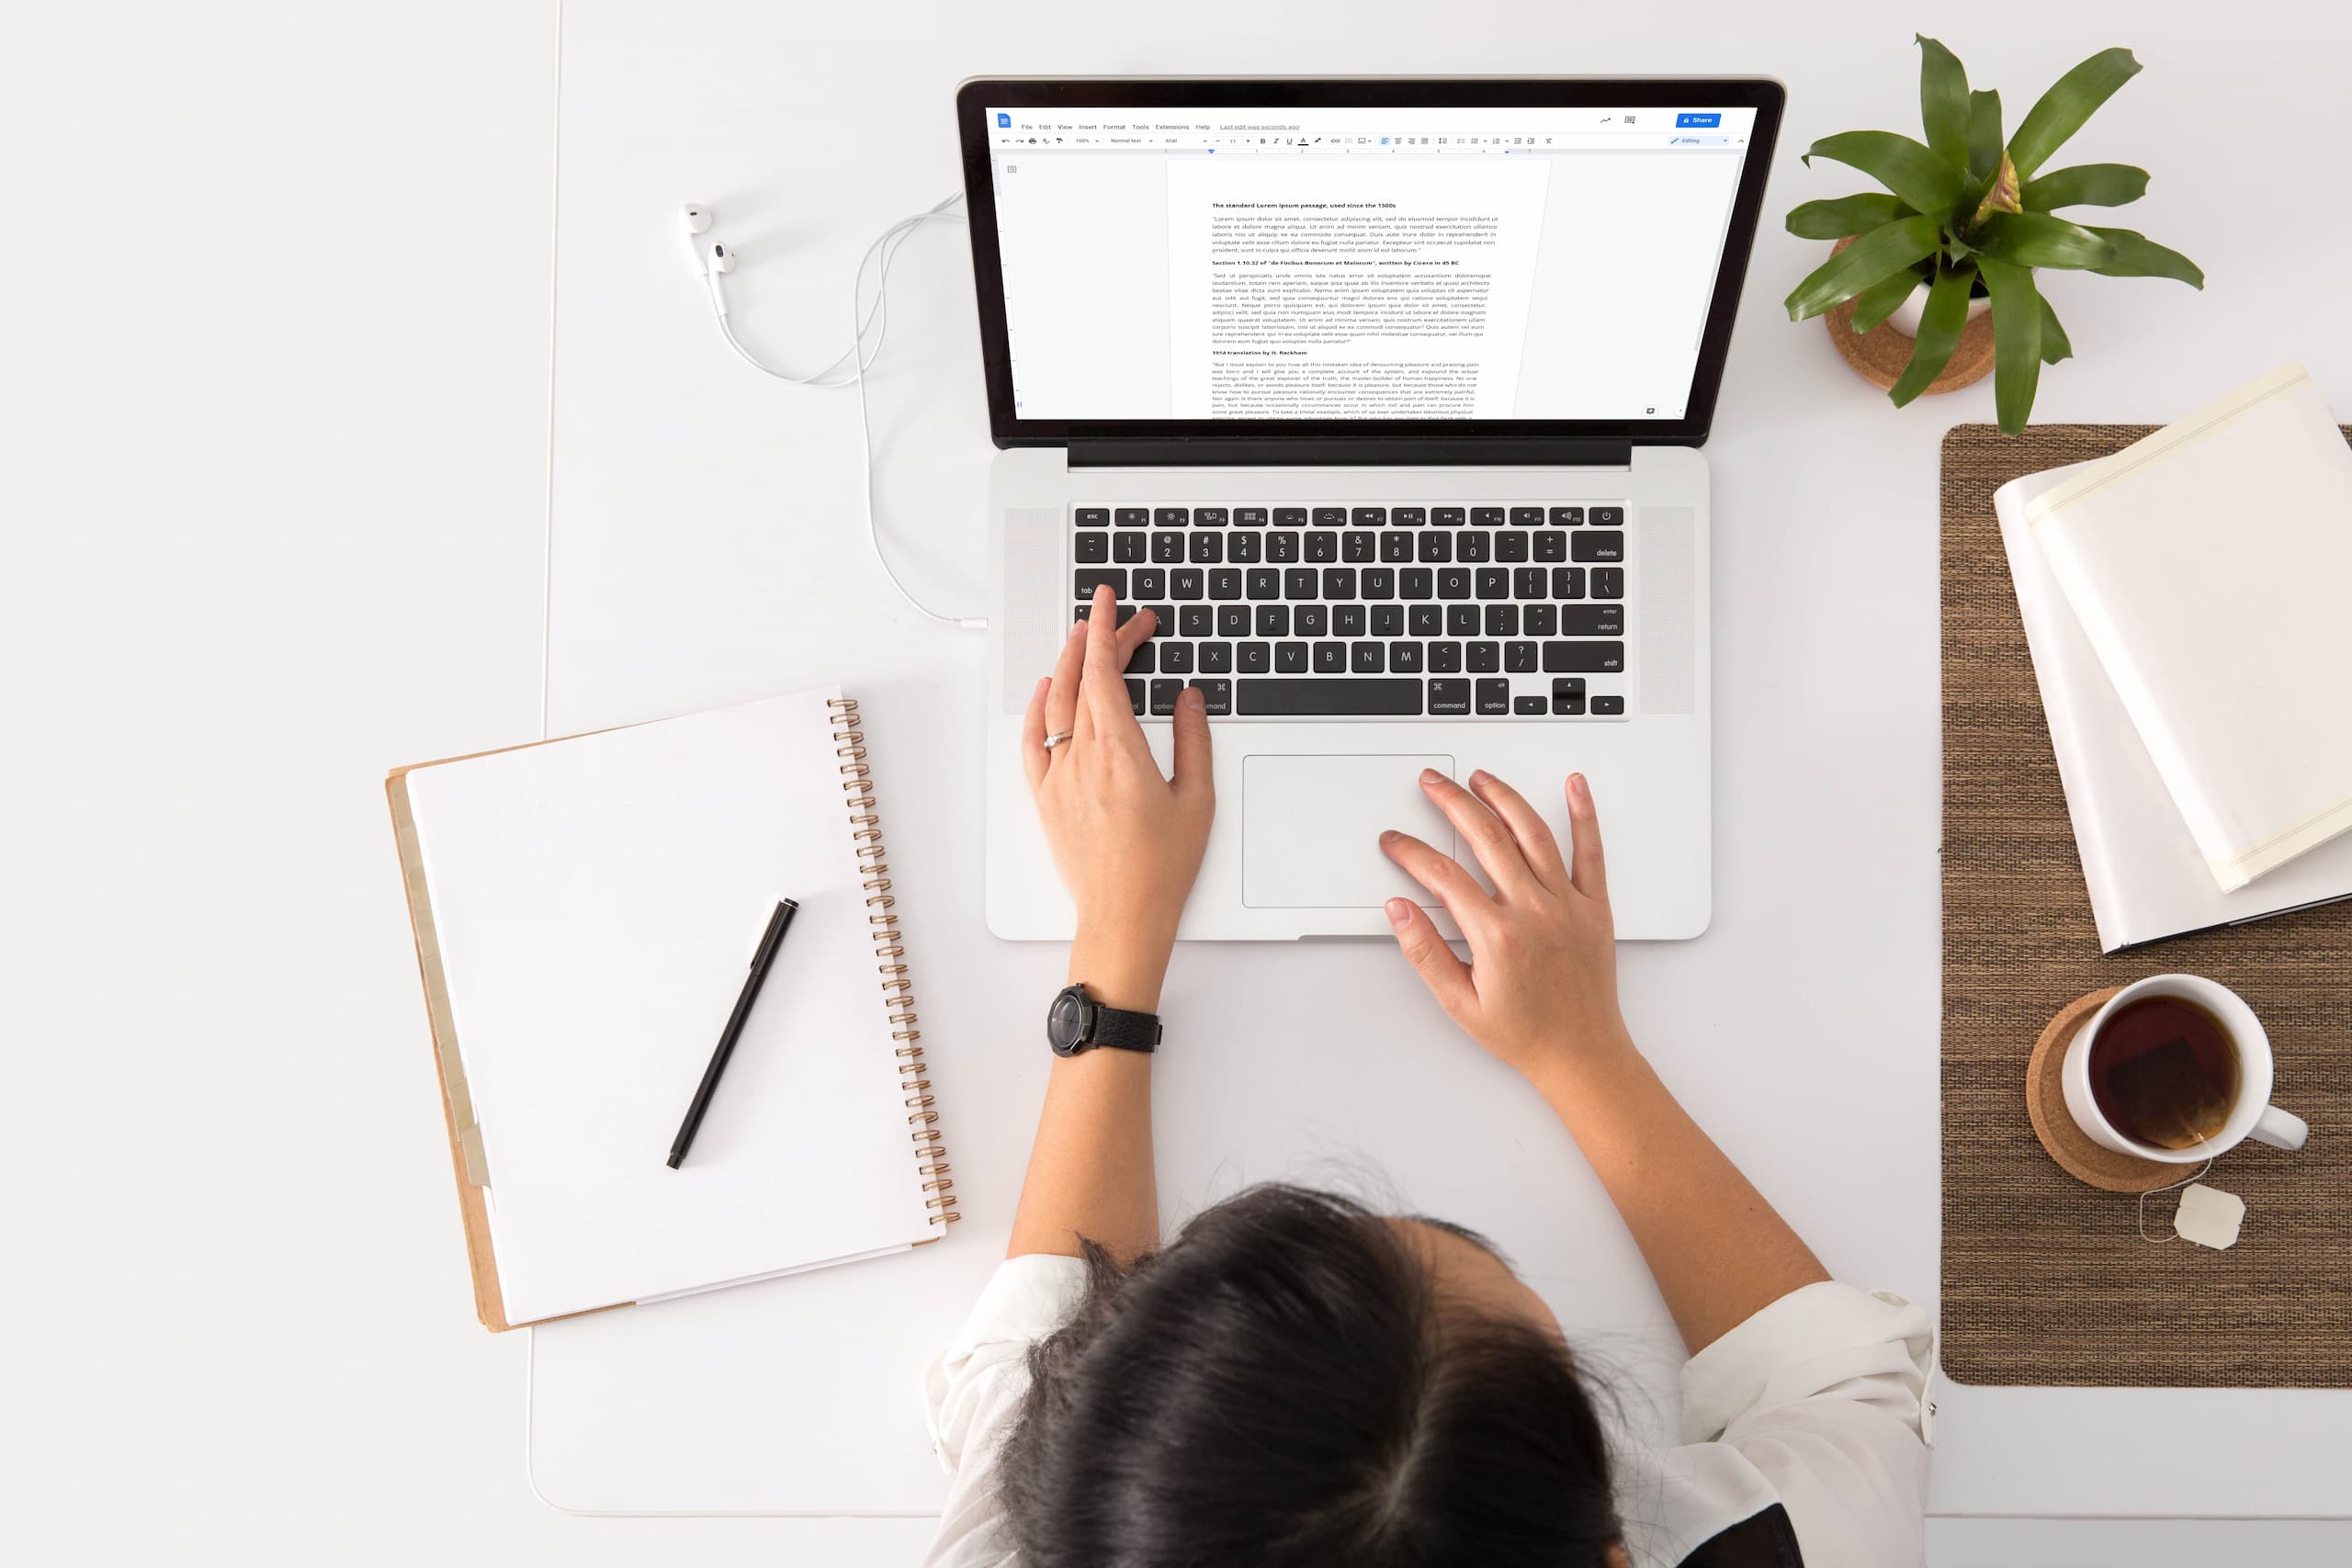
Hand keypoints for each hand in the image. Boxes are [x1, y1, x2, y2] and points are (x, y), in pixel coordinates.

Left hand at [1021, 585, 1213, 1007]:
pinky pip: (1033, 741)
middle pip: (1083, 681)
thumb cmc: (1161, 867)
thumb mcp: (1197, 799)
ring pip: (1055, 704)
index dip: (1108, 632)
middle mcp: (1082, 759)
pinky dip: (1038, 708)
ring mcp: (1058, 777)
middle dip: (1099, 641)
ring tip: (1083, 639)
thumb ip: (1194, 741)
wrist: (1123, 915)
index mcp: (1121, 753)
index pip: (1105, 674)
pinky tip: (1047, 690)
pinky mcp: (1046, 798)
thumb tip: (1188, 699)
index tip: (1112, 604)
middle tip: (1120, 620)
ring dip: (1068, 665)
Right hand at [1379, 769, 1631, 1082]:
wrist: (1581, 1054)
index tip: (1396, 841)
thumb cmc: (1525, 1033)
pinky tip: (1575, 786)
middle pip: (1486, 837)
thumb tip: (1399, 910)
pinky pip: (1590, 851)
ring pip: (1532, 833)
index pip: (1443, 875)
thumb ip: (1425, 952)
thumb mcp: (1459, 1003)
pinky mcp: (1594, 906)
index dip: (1411, 851)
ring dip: (1503, 797)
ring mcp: (1567, 905)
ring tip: (1481, 778)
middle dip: (1452, 802)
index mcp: (1497, 936)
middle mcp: (1534, 911)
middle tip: (1432, 783)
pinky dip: (1584, 814)